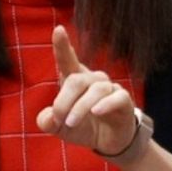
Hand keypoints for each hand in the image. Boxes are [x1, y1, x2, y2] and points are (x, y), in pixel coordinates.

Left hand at [36, 25, 138, 155]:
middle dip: (64, 101)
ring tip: (71, 124)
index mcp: (75, 79)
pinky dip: (105, 104)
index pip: (68, 60)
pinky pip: (117, 97)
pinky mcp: (124, 100)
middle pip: (77, 79)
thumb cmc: (83, 126)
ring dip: (80, 108)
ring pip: (95, 90)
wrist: (109, 141)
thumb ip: (48, 122)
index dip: (62, 45)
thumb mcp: (60, 128)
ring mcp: (110, 88)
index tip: (58, 29)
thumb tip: (47, 119)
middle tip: (60, 120)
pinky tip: (96, 112)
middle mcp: (92, 79)